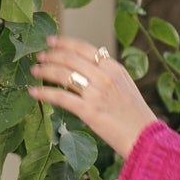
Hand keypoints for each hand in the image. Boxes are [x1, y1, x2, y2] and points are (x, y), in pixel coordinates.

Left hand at [28, 35, 159, 158]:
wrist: (146, 139)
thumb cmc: (136, 116)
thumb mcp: (126, 87)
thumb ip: (108, 75)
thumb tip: (87, 68)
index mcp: (114, 68)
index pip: (84, 48)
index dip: (64, 42)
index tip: (50, 41)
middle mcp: (104, 77)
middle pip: (70, 58)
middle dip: (50, 55)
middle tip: (39, 56)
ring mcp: (96, 94)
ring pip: (63, 74)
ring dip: (44, 70)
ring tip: (35, 71)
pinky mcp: (89, 111)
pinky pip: (60, 97)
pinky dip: (43, 93)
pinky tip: (33, 92)